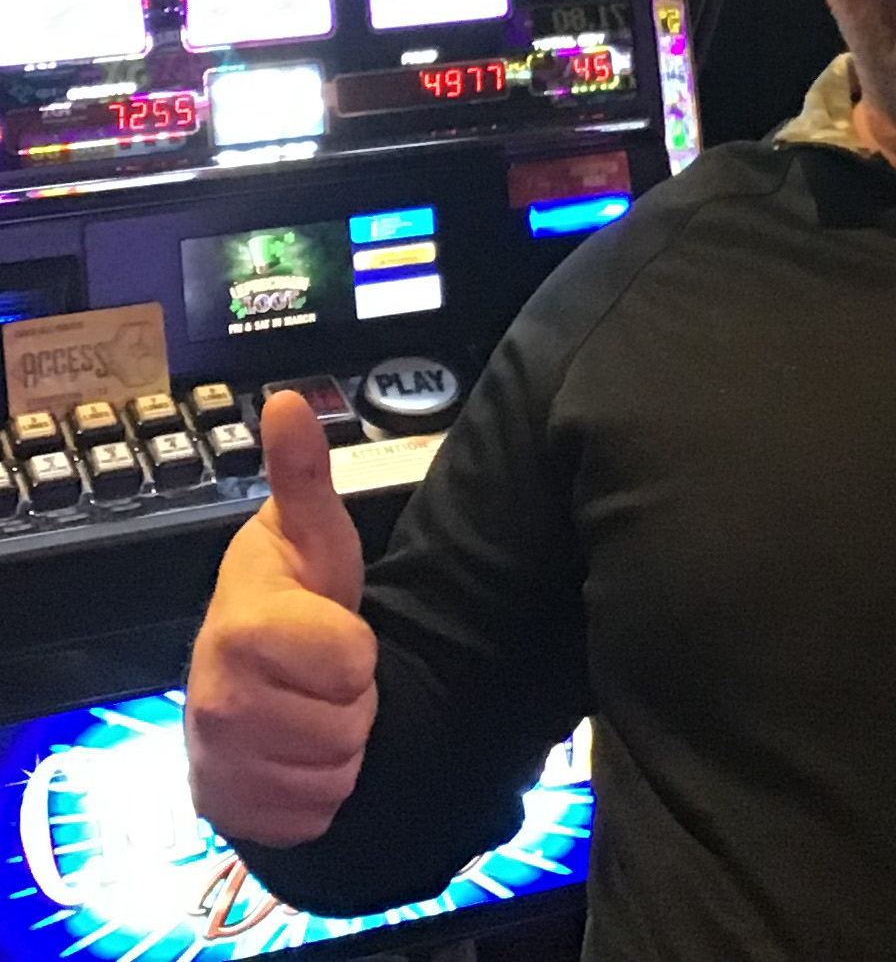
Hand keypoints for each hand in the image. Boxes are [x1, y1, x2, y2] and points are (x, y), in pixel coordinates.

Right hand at [186, 391, 376, 847]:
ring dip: (340, 748)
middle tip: (323, 675)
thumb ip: (304, 476)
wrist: (248, 672)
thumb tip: (287, 401)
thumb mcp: (311, 534)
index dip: (359, 648)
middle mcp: (214, 702)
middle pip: (347, 726)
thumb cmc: (292, 596)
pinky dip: (319, 793)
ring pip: (334, 776)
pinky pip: (314, 816)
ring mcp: (215, 763)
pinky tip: (296, 755)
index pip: (353, 662)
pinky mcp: (229, 812)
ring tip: (311, 708)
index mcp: (241, 628)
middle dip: (353, 702)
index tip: (332, 630)